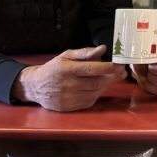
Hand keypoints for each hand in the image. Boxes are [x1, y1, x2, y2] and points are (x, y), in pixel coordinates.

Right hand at [11, 45, 125, 111]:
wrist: (35, 86)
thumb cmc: (54, 68)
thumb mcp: (66, 55)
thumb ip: (85, 53)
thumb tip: (103, 49)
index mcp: (67, 69)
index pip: (90, 69)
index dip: (107, 68)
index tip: (119, 65)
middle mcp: (68, 84)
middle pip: (96, 82)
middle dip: (111, 77)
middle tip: (121, 72)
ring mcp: (68, 98)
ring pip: (94, 93)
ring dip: (105, 86)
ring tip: (111, 78)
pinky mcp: (69, 107)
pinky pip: (89, 102)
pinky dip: (96, 94)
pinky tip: (99, 88)